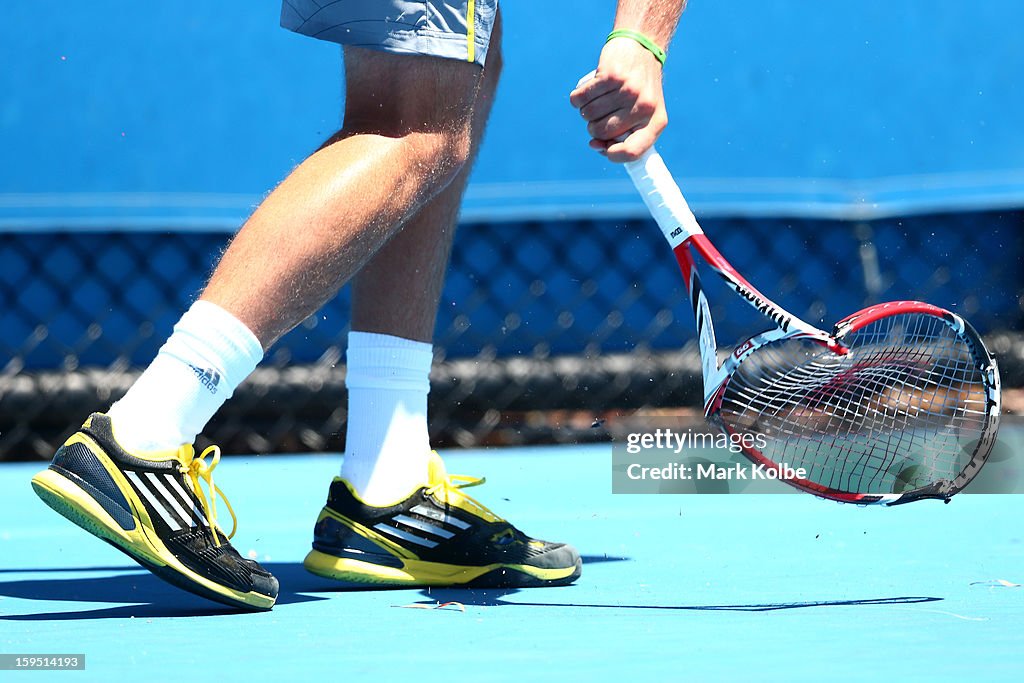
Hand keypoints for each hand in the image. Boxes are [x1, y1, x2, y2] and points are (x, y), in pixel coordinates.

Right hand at [569, 36, 667, 161]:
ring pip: (589, 116)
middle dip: (594, 126)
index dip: (613, 155)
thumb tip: (595, 146)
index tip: (604, 147)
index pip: (632, 152)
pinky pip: (580, 98)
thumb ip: (622, 135)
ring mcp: (628, 91)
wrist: (641, 47)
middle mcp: (644, 107)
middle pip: (602, 133)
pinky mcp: (611, 75)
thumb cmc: (638, 87)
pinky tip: (586, 90)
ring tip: (597, 99)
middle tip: (602, 112)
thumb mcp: (642, 113)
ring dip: (585, 110)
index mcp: (656, 122)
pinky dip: (578, 97)